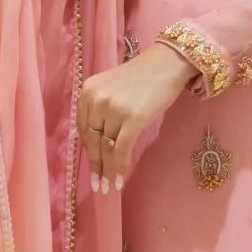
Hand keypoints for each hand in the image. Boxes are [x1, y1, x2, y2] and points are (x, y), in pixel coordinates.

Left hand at [78, 42, 196, 190]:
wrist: (167, 64)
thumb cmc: (141, 77)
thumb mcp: (111, 88)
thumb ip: (100, 109)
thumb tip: (95, 141)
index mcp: (87, 92)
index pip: (84, 129)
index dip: (89, 151)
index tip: (94, 167)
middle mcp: (96, 99)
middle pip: (93, 140)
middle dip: (96, 166)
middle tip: (98, 186)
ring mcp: (113, 109)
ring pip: (106, 147)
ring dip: (107, 170)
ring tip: (108, 188)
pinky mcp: (132, 118)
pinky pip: (120, 149)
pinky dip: (119, 167)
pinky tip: (119, 180)